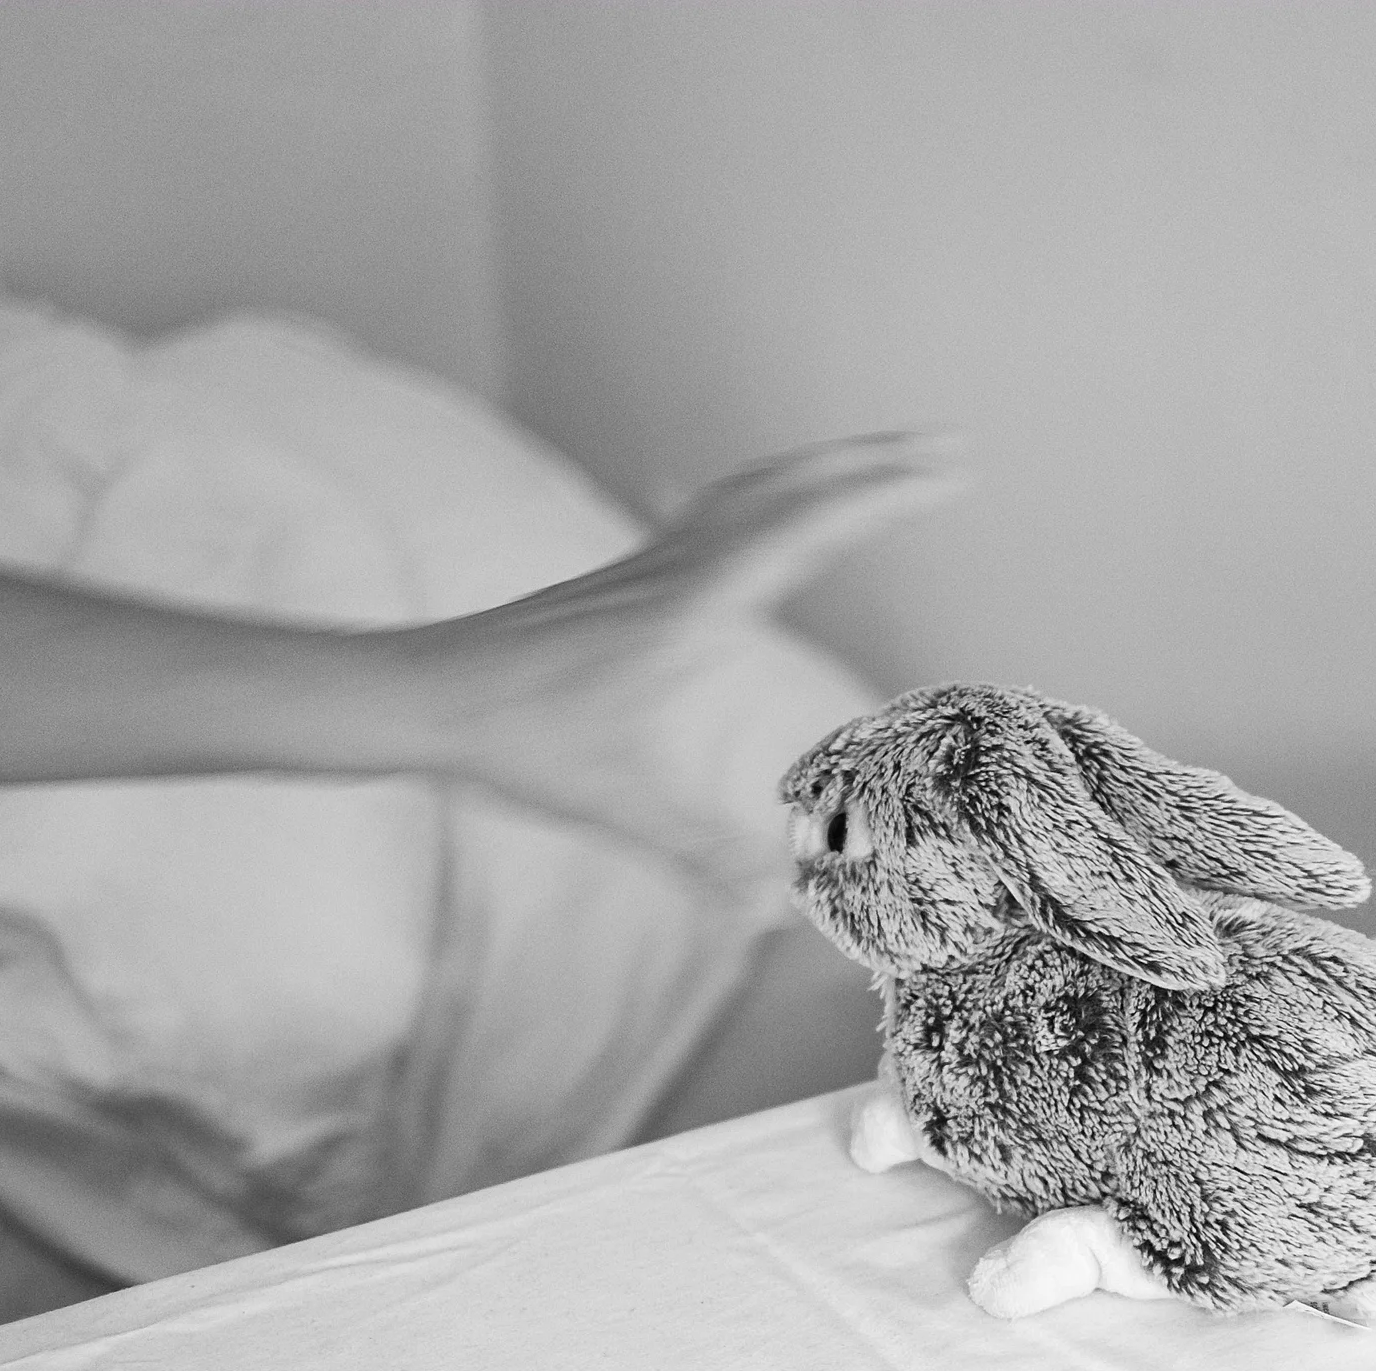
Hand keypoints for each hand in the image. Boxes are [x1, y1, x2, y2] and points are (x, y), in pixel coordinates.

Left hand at [423, 431, 965, 869]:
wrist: (424, 697)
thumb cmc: (520, 744)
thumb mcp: (620, 807)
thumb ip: (703, 857)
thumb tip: (774, 914)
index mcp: (694, 605)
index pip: (809, 525)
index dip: (887, 493)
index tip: (950, 472)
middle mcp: (676, 568)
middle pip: (790, 486)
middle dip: (875, 464)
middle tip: (947, 452)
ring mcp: (649, 565)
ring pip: (751, 490)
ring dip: (823, 471)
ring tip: (881, 468)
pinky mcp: (626, 579)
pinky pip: (715, 514)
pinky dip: (766, 497)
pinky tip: (766, 510)